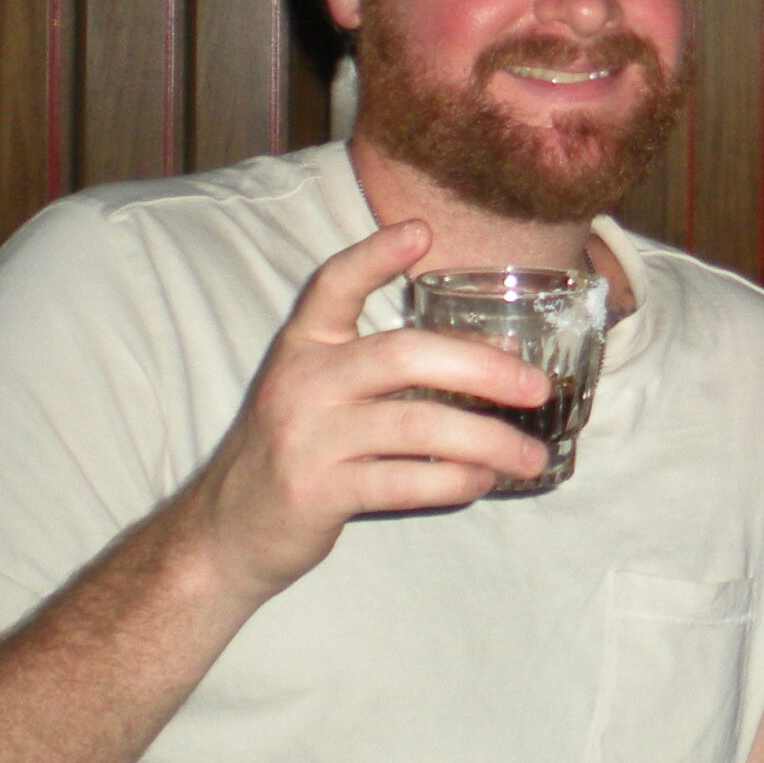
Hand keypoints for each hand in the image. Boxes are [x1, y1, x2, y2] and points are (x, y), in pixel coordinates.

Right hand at [173, 221, 550, 603]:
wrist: (227, 531)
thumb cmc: (300, 449)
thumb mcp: (323, 390)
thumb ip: (387, 365)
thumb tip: (500, 358)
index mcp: (304, 346)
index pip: (333, 285)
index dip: (375, 255)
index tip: (421, 231)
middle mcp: (302, 383)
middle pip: (403, 355)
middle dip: (482, 367)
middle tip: (536, 387)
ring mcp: (306, 438)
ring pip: (416, 424)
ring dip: (487, 441)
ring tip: (531, 456)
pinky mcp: (316, 492)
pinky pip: (403, 481)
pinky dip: (454, 481)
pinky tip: (482, 481)